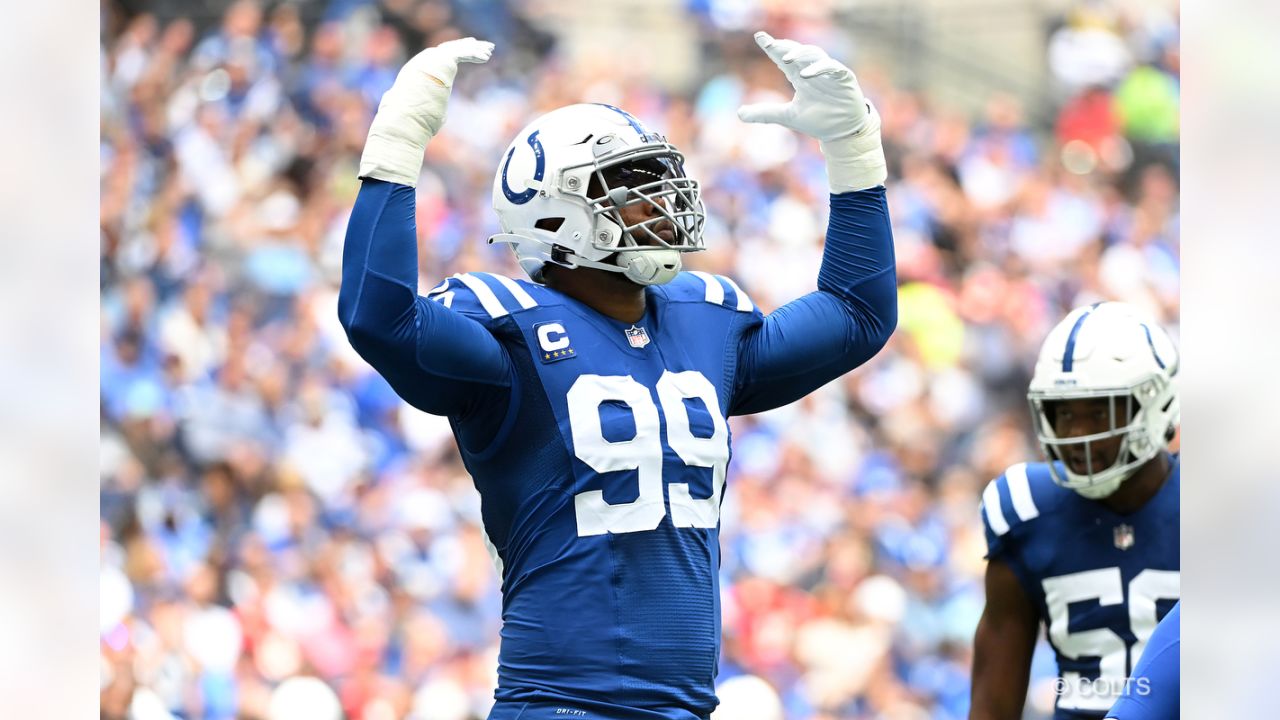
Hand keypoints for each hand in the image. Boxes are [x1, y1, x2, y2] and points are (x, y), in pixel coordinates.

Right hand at [394, 37, 494, 130]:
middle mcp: (423, 63)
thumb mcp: (425, 113)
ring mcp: (430, 60)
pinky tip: (486, 57)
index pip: (437, 58)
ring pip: (456, 49)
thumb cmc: (413, 123)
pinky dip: (474, 54)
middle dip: (466, 47)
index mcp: (417, 72)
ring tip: (489, 51)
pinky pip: (461, 53)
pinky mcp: (440, 62)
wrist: (405, 119)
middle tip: (482, 48)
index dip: (453, 55)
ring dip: (474, 49)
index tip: (467, 53)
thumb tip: (441, 117)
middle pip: (448, 50)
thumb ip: (433, 108)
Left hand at [737, 32, 874, 141]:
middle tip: (770, 43)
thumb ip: (765, 113)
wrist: (841, 132)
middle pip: (798, 51)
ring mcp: (828, 73)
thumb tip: (738, 113)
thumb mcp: (787, 116)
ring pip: (814, 54)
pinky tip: (806, 74)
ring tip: (786, 58)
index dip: (772, 47)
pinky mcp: (843, 78)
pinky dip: (820, 68)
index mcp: (799, 76)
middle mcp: (812, 71)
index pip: (783, 58)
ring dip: (801, 54)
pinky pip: (832, 67)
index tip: (759, 37)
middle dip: (785, 46)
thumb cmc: (818, 120)